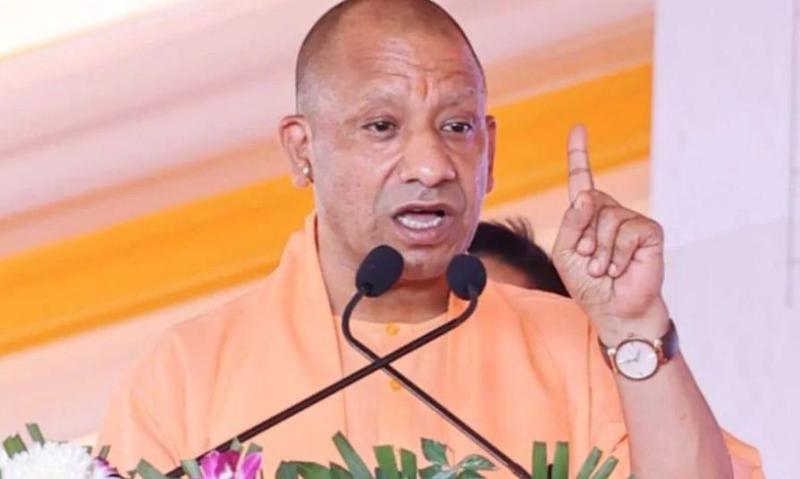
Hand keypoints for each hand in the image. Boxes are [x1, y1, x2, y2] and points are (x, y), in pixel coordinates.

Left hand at [552, 126, 668, 343]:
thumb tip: (586, 196)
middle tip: (589, 261)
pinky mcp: (650, 232)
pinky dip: (616, 255)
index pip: (583, 180)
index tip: (578, 127)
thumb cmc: (589, 284)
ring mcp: (632, 220)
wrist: (614, 310)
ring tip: (604, 269)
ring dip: (598, 251)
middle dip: (582, 235)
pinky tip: (620, 270)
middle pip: (589, 201)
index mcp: (588, 215)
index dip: (579, 154)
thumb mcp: (565, 253)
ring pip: (607, 218)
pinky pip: (626, 232)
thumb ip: (570, 223)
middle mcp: (611, 212)